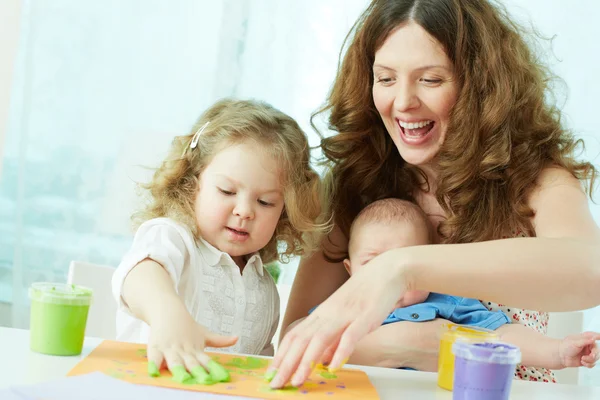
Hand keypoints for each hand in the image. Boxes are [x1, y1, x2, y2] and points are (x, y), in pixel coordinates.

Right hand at [147, 306, 237, 383]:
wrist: (168, 310)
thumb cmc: (186, 326)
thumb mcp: (204, 333)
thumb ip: (219, 340)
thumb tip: (237, 338)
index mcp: (196, 349)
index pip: (206, 361)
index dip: (213, 369)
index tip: (221, 377)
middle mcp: (184, 350)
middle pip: (192, 363)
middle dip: (198, 373)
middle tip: (204, 381)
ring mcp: (170, 349)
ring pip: (175, 362)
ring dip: (179, 370)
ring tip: (182, 379)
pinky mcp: (155, 347)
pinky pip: (155, 358)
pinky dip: (154, 365)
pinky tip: (154, 373)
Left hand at [267, 249, 412, 387]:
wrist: (386, 271)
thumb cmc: (365, 293)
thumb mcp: (343, 316)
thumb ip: (332, 338)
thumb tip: (320, 359)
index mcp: (322, 314)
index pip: (295, 335)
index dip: (281, 355)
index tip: (271, 373)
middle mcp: (329, 314)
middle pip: (302, 340)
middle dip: (287, 364)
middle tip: (276, 384)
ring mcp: (346, 314)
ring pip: (320, 339)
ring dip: (307, 361)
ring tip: (298, 380)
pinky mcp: (365, 316)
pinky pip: (350, 336)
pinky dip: (341, 351)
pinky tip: (333, 367)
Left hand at [558, 331, 599, 368]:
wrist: (560, 356)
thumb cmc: (565, 347)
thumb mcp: (575, 342)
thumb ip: (585, 341)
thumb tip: (593, 338)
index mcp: (585, 339)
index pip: (594, 336)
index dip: (598, 337)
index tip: (599, 337)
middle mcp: (587, 346)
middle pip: (597, 350)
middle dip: (595, 354)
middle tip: (590, 356)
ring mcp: (587, 353)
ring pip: (596, 358)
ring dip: (590, 360)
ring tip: (582, 359)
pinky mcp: (586, 360)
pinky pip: (592, 364)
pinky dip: (588, 364)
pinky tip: (582, 362)